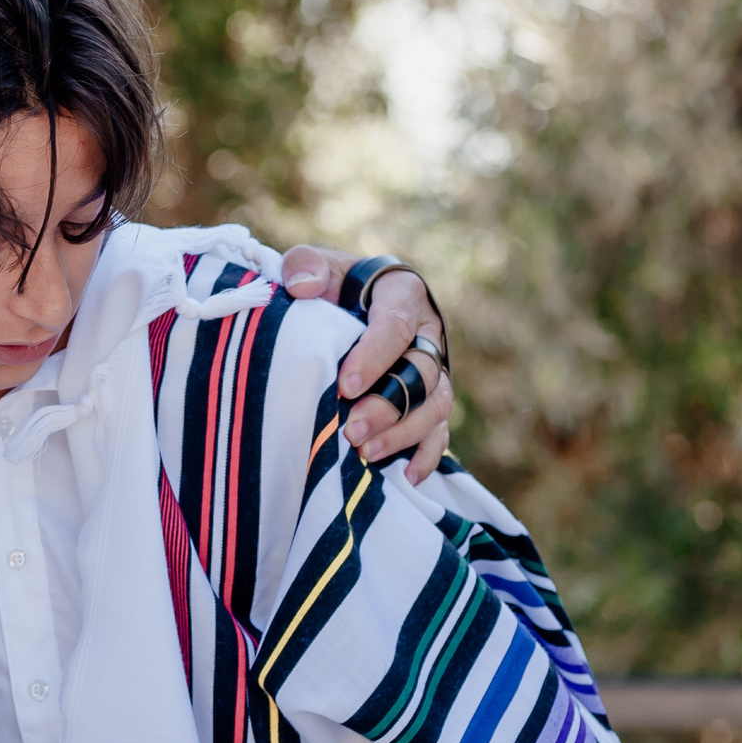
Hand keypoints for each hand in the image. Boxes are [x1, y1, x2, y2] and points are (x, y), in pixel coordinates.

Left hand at [279, 245, 454, 482]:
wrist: (349, 302)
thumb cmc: (332, 286)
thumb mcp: (317, 266)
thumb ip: (306, 266)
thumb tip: (300, 286)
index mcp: (402, 294)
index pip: (396, 325)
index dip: (374, 357)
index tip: (344, 385)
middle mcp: (427, 333)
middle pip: (421, 373)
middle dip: (388, 406)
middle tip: (351, 430)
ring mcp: (433, 370)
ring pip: (436, 405)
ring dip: (404, 433)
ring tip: (366, 453)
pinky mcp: (431, 401)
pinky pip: (440, 432)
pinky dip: (426, 455)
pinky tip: (404, 476)